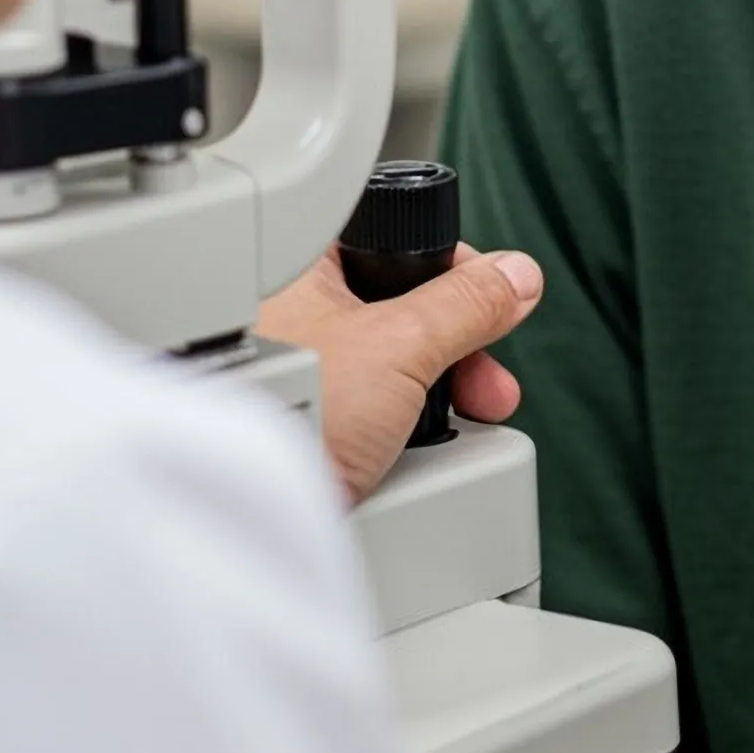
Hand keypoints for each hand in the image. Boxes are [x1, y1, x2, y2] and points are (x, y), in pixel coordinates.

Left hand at [256, 241, 543, 503]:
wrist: (237, 509)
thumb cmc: (290, 410)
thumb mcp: (400, 345)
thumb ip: (466, 305)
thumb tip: (516, 277)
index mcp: (306, 268)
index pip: (397, 243)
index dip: (452, 273)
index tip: (490, 305)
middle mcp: (294, 315)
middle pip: (404, 315)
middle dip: (458, 352)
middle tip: (486, 387)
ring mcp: (298, 376)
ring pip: (390, 371)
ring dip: (434, 399)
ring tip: (455, 431)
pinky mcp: (303, 431)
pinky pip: (369, 418)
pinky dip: (399, 435)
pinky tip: (412, 459)